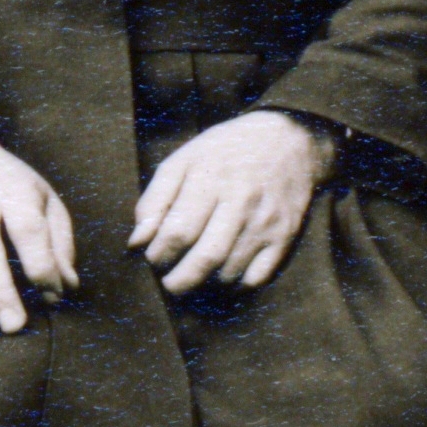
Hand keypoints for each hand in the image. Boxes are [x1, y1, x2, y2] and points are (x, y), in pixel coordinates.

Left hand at [132, 107, 337, 296]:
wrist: (289, 140)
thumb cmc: (226, 152)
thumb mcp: (184, 160)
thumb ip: (155, 199)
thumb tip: (137, 242)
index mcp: (210, 179)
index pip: (177, 233)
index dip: (158, 255)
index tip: (154, 257)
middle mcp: (241, 201)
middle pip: (205, 259)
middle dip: (178, 281)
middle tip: (169, 282)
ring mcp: (266, 222)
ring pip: (229, 273)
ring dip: (205, 283)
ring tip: (195, 275)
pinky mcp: (285, 236)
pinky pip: (256, 278)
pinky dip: (235, 285)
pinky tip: (224, 273)